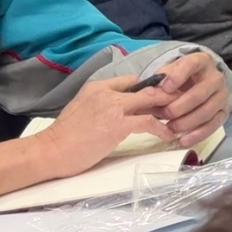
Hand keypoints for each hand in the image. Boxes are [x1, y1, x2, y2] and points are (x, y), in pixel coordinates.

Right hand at [37, 76, 173, 176]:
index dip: (149, 88)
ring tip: (180, 119)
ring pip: (150, 101)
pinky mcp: (118, 125)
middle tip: (181, 104)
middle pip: (146, 88)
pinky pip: (148, 122)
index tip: (162, 97)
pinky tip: (168, 135)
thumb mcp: (83, 110)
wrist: (50, 150)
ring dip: (168, 110)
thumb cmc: (64, 136)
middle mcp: (107, 92)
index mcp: (97, 87)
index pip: (131, 80)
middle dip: (166, 95)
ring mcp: (113, 107)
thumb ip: (102, 105)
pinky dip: (161, 128)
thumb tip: (121, 111)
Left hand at [150, 52, 231, 148]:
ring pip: (207, 111)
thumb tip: (153, 90)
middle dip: (180, 107)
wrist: (200, 82)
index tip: (165, 88)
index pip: (191, 64)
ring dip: (187, 122)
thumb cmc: (181, 77)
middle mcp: (216, 77)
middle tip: (164, 114)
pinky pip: (214, 125)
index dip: (178, 76)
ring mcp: (222, 95)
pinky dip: (199, 134)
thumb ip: (162, 78)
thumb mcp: (171, 71)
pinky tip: (184, 140)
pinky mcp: (224, 111)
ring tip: (170, 128)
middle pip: (200, 93)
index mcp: (201, 61)